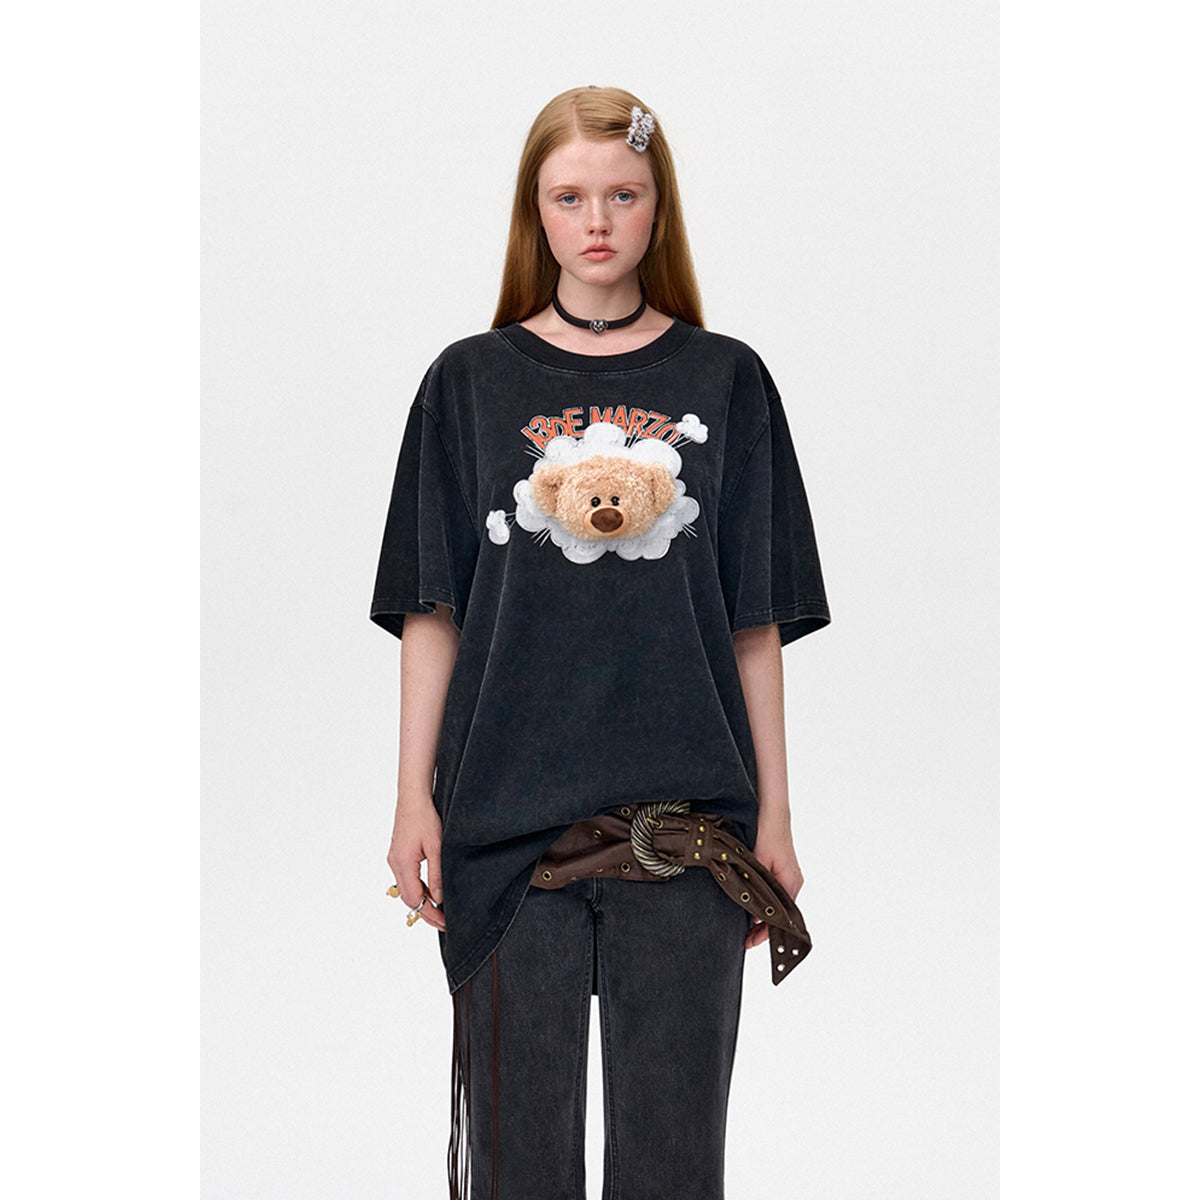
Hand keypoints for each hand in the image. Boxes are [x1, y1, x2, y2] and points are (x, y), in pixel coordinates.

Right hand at [387, 798, 446, 931]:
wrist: (413, 797)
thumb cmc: (424, 817)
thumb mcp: (437, 847)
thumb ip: (438, 874)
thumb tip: (439, 898)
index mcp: (403, 863)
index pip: (415, 899)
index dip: (430, 913)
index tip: (444, 922)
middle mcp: (395, 864)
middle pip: (408, 898)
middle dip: (426, 912)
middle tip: (443, 923)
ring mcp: (394, 859)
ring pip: (406, 889)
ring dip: (422, 900)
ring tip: (440, 910)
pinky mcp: (398, 855)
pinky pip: (406, 879)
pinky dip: (419, 888)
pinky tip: (431, 890)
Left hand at [743, 813, 803, 951]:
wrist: (772, 811)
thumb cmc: (766, 832)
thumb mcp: (757, 862)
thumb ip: (756, 888)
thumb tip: (752, 915)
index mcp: (791, 882)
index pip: (781, 916)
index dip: (766, 932)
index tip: (751, 942)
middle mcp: (794, 882)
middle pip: (782, 914)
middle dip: (764, 929)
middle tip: (746, 941)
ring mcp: (791, 877)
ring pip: (778, 905)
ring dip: (764, 917)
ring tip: (748, 931)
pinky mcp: (785, 871)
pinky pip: (777, 895)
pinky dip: (766, 905)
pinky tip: (753, 910)